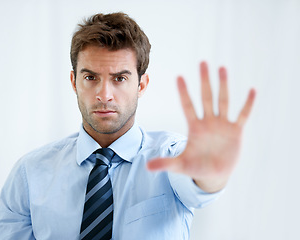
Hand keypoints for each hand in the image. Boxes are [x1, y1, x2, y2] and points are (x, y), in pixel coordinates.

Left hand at [147, 62, 255, 191]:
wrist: (213, 174)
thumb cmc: (195, 167)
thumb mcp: (180, 165)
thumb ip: (165, 163)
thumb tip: (146, 167)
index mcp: (194, 127)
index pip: (187, 106)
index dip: (184, 93)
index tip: (179, 77)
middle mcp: (208, 122)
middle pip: (206, 97)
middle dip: (204, 81)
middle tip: (202, 62)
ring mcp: (222, 125)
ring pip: (223, 101)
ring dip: (223, 85)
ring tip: (222, 68)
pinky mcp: (236, 132)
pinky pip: (242, 115)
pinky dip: (248, 104)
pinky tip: (252, 90)